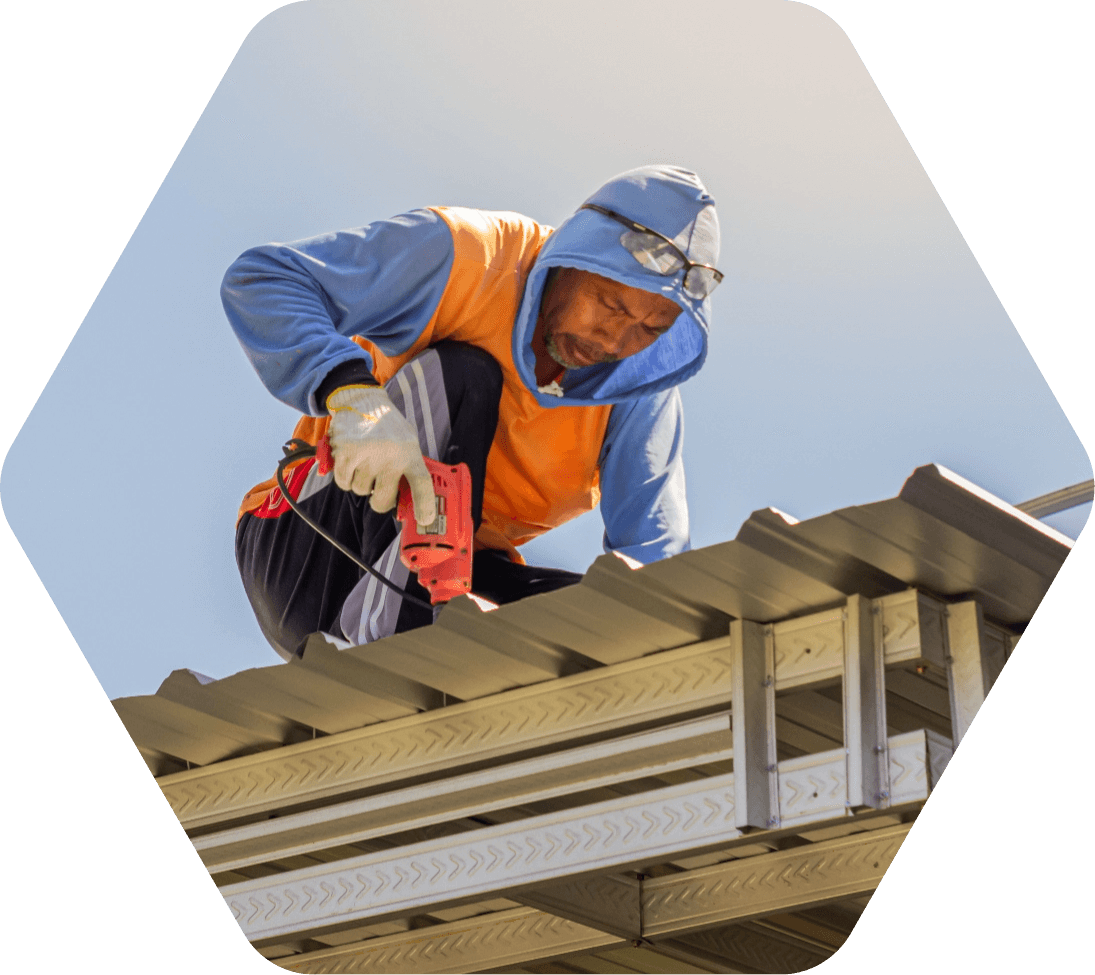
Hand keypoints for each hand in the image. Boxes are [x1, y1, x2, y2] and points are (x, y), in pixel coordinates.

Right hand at [326, 385, 435, 524]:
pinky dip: (344, 477)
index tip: (424, 520)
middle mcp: (391, 456)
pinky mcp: (347, 453)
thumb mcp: (407, 442)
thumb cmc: (387, 426)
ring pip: (360, 490)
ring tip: (364, 463)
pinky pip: (344, 482)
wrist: (362, 401)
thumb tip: (411, 499)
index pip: (422, 484)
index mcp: (410, 453)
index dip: (424, 506)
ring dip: (360, 483)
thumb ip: (409, 466)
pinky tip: (350, 462)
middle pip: (383, 499)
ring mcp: (368, 456)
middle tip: (378, 492)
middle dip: (379, 502)